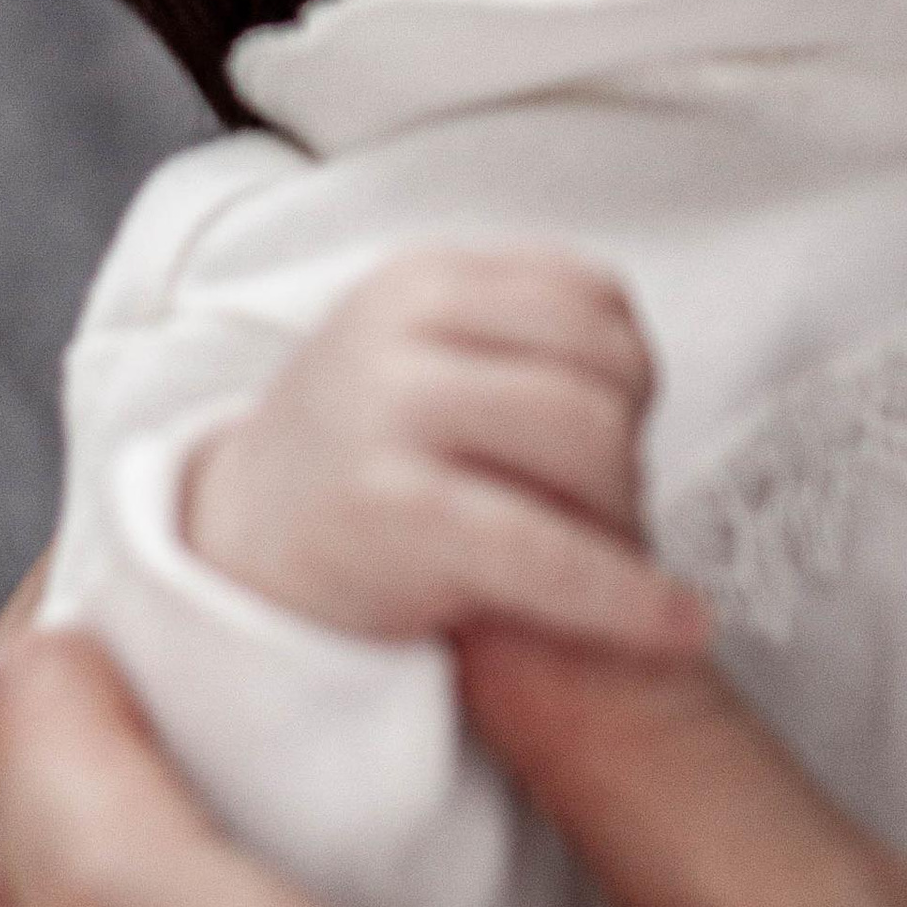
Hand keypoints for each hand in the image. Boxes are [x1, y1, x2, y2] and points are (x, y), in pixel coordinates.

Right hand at [184, 245, 704, 656]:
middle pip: (604, 368)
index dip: (630, 374)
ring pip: (591, 438)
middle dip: (630, 451)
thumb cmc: (359, 469)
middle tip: (597, 517)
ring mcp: (389, 414)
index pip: (594, 297)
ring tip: (592, 560)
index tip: (615, 436)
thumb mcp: (422, 364)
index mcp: (421, 279)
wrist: (228, 569)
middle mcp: (401, 326)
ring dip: (622, 514)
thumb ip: (520, 341)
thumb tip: (642, 371)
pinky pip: (546, 550)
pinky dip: (626, 595)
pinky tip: (678, 626)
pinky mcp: (391, 516)